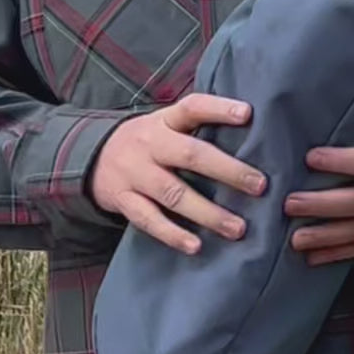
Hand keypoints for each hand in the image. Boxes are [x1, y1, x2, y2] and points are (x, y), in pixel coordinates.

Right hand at [89, 94, 265, 254]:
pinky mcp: (124, 200)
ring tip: (238, 227)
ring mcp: (135, 173)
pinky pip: (149, 220)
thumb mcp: (167, 123)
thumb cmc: (150, 141)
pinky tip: (197, 245)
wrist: (93, 157)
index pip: (192, 108)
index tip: (248, 113)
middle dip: (227, 171)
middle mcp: (150, 144)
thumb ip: (199, 125)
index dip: (219, 108)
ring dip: (208, 213)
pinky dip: (173, 234)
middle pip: (190, 155)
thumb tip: (250, 124)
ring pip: (173, 193)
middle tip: (260, 185)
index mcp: (165, 120)